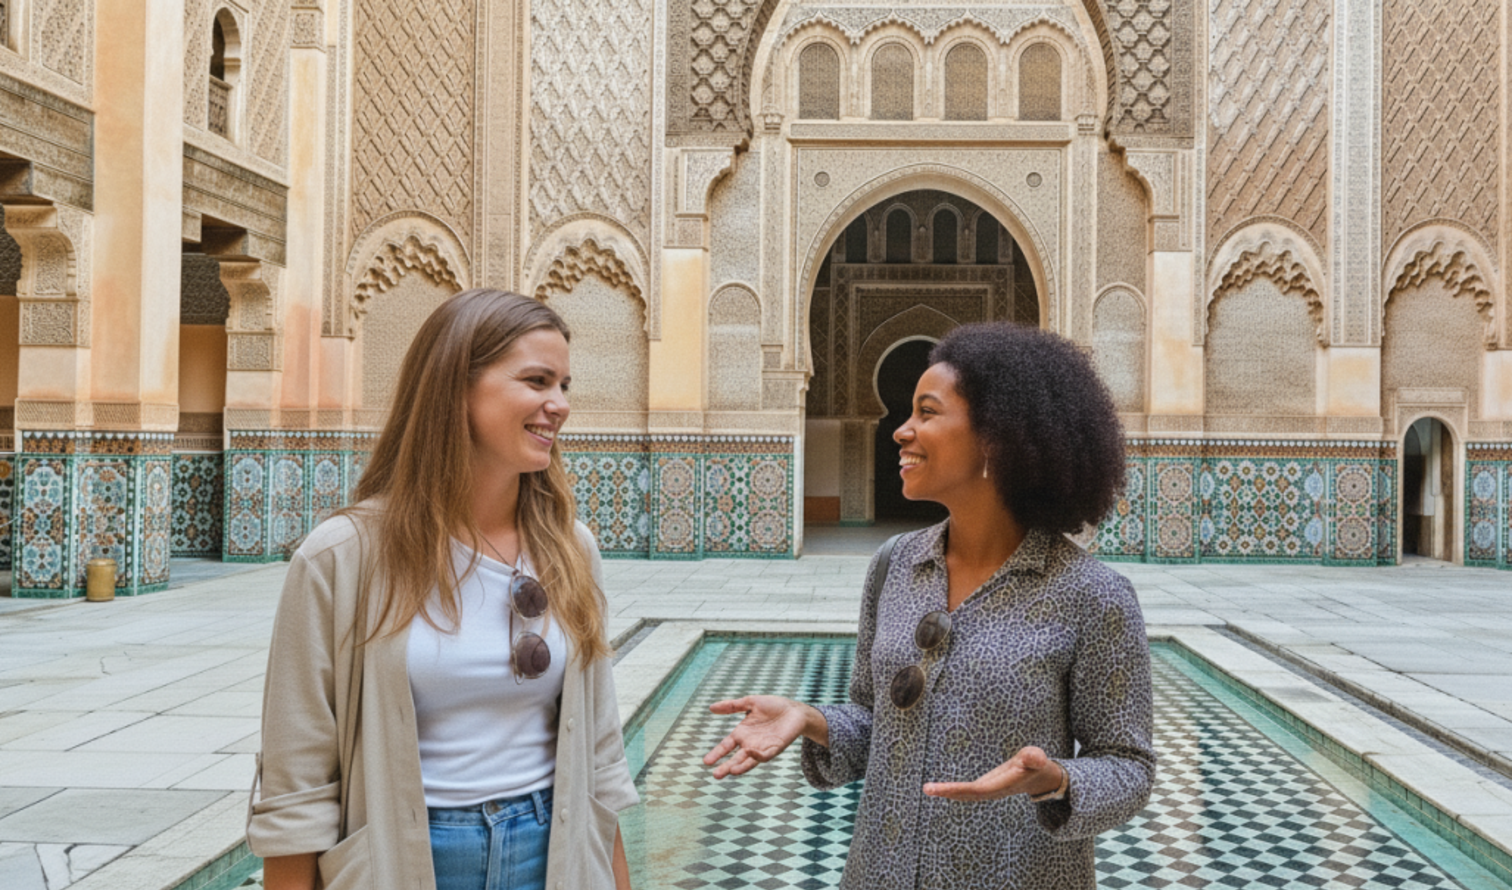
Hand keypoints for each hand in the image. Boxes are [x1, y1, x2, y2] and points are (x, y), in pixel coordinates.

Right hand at [702, 695, 812, 778]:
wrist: (795, 710)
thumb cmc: (773, 706)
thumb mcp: (750, 703)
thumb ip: (732, 706)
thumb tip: (710, 707)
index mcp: (742, 733)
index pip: (726, 746)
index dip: (716, 753)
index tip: (706, 762)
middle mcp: (750, 744)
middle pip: (735, 758)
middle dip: (726, 767)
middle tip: (715, 775)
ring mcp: (762, 748)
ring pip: (749, 761)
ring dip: (740, 767)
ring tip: (731, 771)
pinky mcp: (775, 748)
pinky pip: (765, 755)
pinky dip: (758, 756)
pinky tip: (751, 753)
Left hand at [922, 746, 1063, 800]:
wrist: (1040, 776)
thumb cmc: (1037, 765)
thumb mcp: (1038, 759)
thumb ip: (1035, 759)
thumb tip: (1035, 759)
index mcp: (1001, 785)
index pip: (977, 789)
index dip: (959, 788)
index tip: (942, 788)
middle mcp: (993, 791)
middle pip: (967, 795)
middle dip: (947, 792)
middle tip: (926, 789)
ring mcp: (989, 790)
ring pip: (965, 794)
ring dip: (947, 792)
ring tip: (928, 788)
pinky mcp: (986, 786)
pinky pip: (967, 791)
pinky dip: (954, 789)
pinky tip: (941, 788)